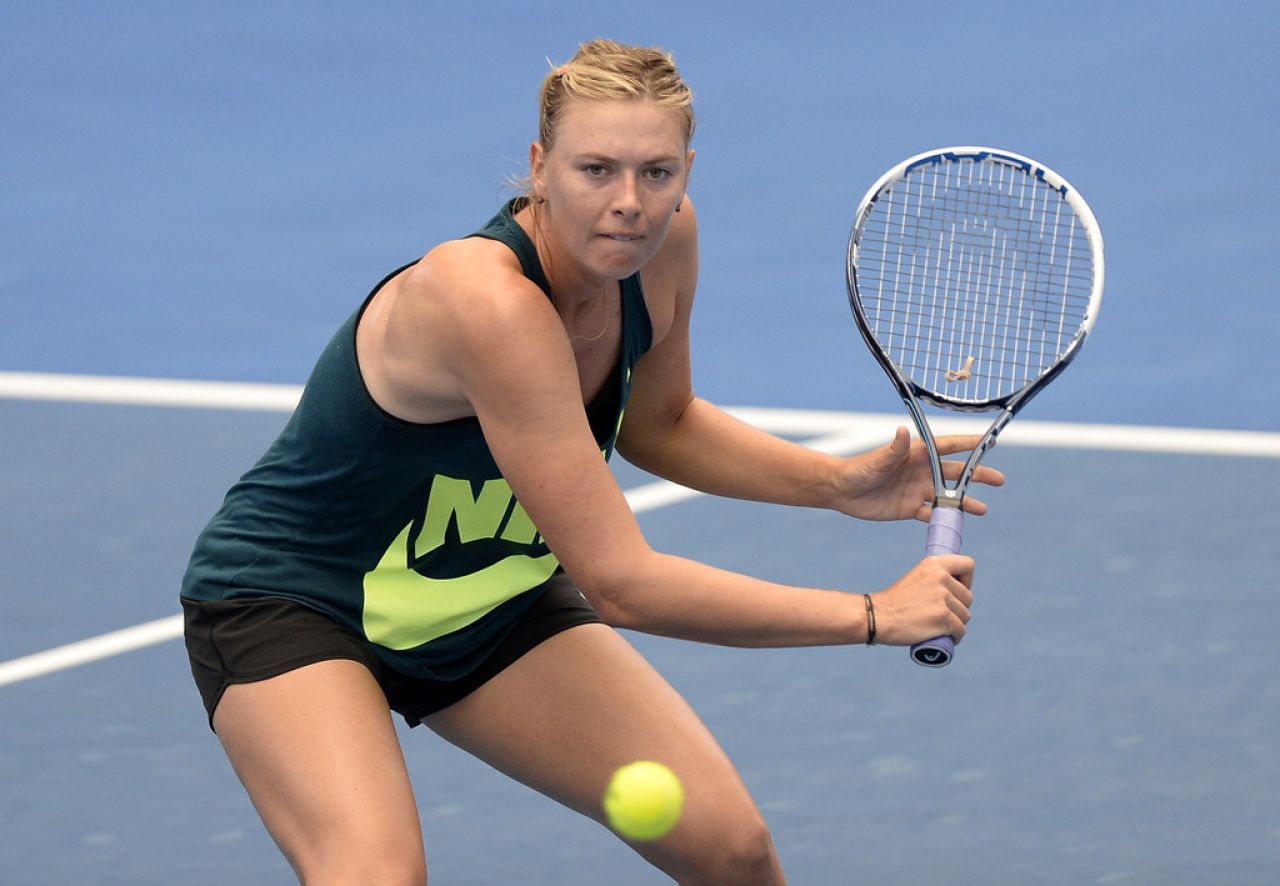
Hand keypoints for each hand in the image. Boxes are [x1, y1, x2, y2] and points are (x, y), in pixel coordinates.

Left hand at [832, 427, 1004, 521]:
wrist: (842, 491)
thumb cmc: (858, 470)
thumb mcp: (877, 460)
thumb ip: (893, 449)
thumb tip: (901, 430)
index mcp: (916, 454)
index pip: (948, 447)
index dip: (969, 444)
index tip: (990, 443)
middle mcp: (921, 471)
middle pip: (956, 473)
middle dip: (977, 476)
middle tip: (998, 480)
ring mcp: (918, 490)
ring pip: (948, 496)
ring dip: (966, 502)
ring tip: (983, 510)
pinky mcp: (910, 508)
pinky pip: (933, 514)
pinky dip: (945, 519)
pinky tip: (957, 525)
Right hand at [871, 554, 973, 646]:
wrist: (877, 616)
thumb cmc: (895, 602)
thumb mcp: (917, 578)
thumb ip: (936, 579)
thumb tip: (957, 590)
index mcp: (934, 564)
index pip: (968, 564)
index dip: (966, 580)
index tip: (956, 591)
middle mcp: (941, 577)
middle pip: (968, 597)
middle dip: (959, 608)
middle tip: (941, 615)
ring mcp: (942, 598)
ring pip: (965, 616)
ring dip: (956, 624)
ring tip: (939, 627)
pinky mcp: (943, 617)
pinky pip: (960, 630)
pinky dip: (955, 637)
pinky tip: (946, 637)